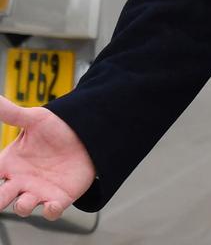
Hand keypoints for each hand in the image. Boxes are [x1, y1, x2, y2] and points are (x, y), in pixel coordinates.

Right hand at [0, 96, 95, 219]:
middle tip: (1, 196)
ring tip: (26, 199)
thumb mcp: (33, 119)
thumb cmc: (57, 129)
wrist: (87, 135)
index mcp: (8, 164)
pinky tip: (52, 205)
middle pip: (1, 198)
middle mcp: (20, 181)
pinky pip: (51, 211)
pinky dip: (50, 211)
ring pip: (23, 207)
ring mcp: (38, 191)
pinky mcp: (59, 197)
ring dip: (23, 206)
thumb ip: (11, 113)